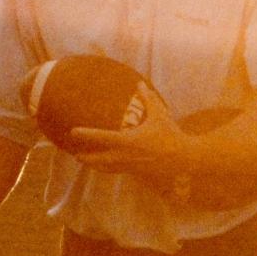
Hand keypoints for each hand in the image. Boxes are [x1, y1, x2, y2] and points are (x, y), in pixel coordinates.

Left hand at [67, 86, 196, 176]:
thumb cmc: (171, 135)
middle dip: (86, 157)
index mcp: (129, 141)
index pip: (102, 138)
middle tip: (74, 154)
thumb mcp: (159, 115)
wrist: (183, 158)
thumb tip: (140, 84)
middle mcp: (126, 155)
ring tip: (84, 161)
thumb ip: (148, 99)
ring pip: (107, 168)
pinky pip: (117, 170)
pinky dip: (108, 168)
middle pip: (100, 159)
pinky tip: (103, 166)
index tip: (73, 131)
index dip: (86, 134)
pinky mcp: (136, 171)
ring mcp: (131, 166)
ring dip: (95, 165)